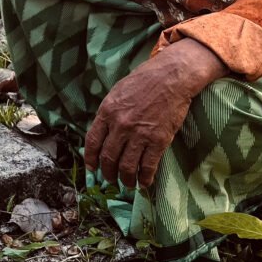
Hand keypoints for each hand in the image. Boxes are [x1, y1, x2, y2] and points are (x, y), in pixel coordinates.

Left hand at [83, 38, 226, 187]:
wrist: (171, 77)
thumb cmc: (144, 80)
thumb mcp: (118, 92)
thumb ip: (109, 112)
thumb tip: (104, 131)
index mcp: (107, 111)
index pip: (93, 141)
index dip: (90, 158)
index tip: (91, 168)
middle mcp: (120, 125)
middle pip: (108, 157)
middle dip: (107, 173)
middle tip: (110, 179)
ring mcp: (139, 134)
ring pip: (126, 166)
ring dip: (125, 179)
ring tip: (127, 184)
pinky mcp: (158, 140)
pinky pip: (148, 166)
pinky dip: (145, 178)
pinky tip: (144, 182)